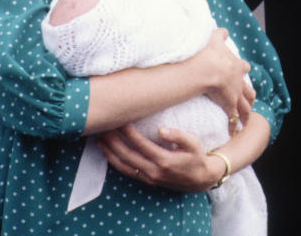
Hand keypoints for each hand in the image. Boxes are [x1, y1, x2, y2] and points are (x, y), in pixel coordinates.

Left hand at [96, 125, 222, 192]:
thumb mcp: (194, 144)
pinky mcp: (147, 180)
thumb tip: (161, 129)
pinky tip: (108, 153)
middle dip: (113, 141)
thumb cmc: (197, 157)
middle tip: (103, 127)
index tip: (120, 120)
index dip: (128, 132)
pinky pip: (127, 172)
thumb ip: (179, 135)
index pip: (140, 144)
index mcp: (164, 160)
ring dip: (110, 153)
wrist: (201, 179)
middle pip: (127, 155)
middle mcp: (153, 171)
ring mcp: (149, 177)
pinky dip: (115, 163)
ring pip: (124, 166)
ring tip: (99, 140)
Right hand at [190, 29, 254, 130]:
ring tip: (246, 123)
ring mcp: (235, 95)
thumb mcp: (215, 40)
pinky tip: (234, 133)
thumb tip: (223, 30)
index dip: (243, 70)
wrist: (209, 69)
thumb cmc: (211, 54)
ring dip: (246, 115)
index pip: (243, 68)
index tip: (243, 72)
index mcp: (236, 66)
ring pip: (245, 107)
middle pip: (249, 91)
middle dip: (250, 97)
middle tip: (250, 102)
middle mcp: (239, 82)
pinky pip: (233, 118)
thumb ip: (219, 35)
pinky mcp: (229, 105)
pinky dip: (234, 126)